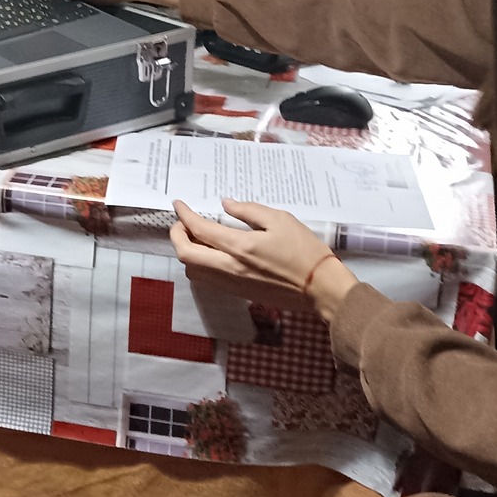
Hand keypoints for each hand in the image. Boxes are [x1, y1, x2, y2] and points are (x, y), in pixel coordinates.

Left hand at [171, 199, 358, 321]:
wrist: (320, 287)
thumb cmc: (304, 250)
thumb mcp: (279, 220)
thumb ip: (248, 210)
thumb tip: (225, 204)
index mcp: (240, 247)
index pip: (199, 229)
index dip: (184, 215)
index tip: (178, 204)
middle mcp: (230, 268)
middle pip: (186, 254)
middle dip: (177, 235)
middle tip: (182, 222)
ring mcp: (232, 283)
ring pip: (192, 270)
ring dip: (186, 252)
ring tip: (194, 237)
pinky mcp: (237, 293)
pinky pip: (206, 280)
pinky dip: (199, 265)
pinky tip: (210, 253)